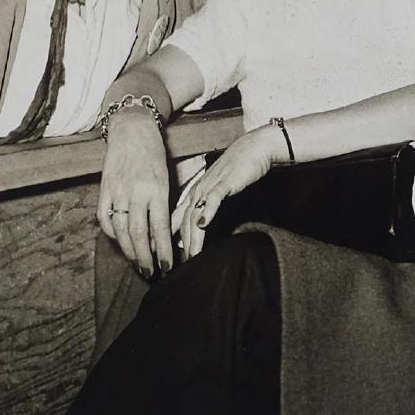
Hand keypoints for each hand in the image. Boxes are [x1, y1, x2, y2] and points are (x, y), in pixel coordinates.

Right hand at [98, 110, 172, 278]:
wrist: (132, 129)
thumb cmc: (155, 153)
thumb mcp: (168, 176)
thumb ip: (166, 203)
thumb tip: (168, 233)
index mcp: (156, 189)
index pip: (159, 228)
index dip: (163, 251)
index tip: (167, 267)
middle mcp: (136, 192)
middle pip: (137, 234)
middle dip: (144, 258)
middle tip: (150, 273)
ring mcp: (117, 191)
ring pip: (119, 230)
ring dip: (128, 250)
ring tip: (136, 263)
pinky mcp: (104, 189)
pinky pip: (105, 218)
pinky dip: (111, 233)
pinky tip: (119, 240)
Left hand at [171, 128, 274, 260]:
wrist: (252, 149)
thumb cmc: (236, 170)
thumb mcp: (217, 190)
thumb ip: (206, 206)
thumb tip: (199, 227)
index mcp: (195, 193)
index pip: (174, 218)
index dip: (167, 237)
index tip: (162, 256)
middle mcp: (198, 190)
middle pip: (183, 221)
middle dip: (178, 244)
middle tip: (174, 265)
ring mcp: (210, 186)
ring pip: (196, 214)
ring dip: (192, 237)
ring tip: (191, 255)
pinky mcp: (225, 183)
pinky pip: (213, 199)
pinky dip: (208, 212)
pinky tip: (204, 225)